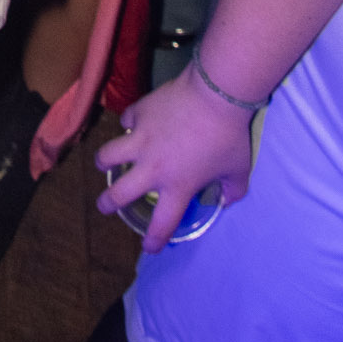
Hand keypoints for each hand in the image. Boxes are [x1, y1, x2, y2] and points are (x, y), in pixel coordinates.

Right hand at [94, 65, 252, 251]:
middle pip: (119, 193)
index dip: (153, 240)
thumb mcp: (238, 171)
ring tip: (105, 164)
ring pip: (108, 156)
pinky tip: (134, 124)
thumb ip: (231, 191)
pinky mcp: (139, 113)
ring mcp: (141, 138)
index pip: (161, 223)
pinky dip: (129, 125)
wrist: (214, 94)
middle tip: (105, 206)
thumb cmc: (228, 136)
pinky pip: (127, 121)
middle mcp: (153, 167)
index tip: (149, 247)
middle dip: (108, 204)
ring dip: (105, 163)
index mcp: (178, 186)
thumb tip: (226, 200)